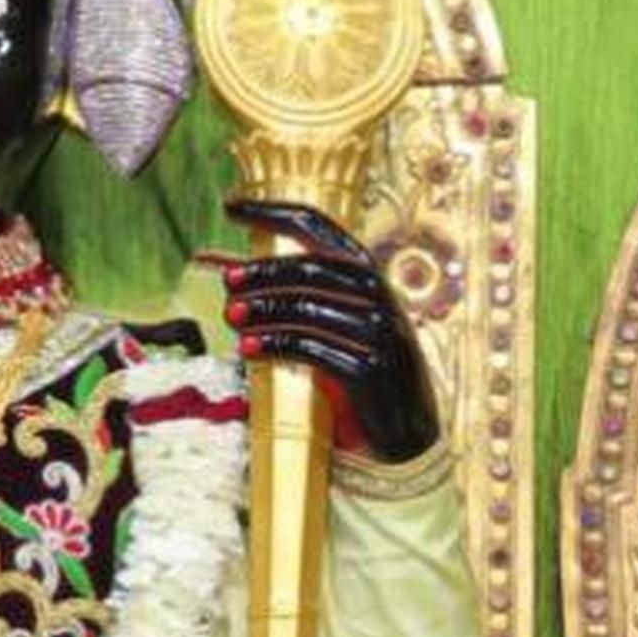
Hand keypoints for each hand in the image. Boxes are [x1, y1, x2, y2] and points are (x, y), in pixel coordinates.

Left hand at [219, 198, 437, 465]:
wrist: (410, 429)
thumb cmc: (367, 370)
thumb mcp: (348, 323)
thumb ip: (312, 296)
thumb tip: (241, 281)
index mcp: (370, 274)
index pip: (319, 227)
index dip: (273, 211)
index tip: (232, 207)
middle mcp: (380, 296)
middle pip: (310, 267)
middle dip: (262, 271)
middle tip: (228, 282)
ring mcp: (379, 332)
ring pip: (307, 308)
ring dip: (262, 311)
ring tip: (233, 318)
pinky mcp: (370, 370)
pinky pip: (312, 348)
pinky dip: (274, 346)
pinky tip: (248, 350)